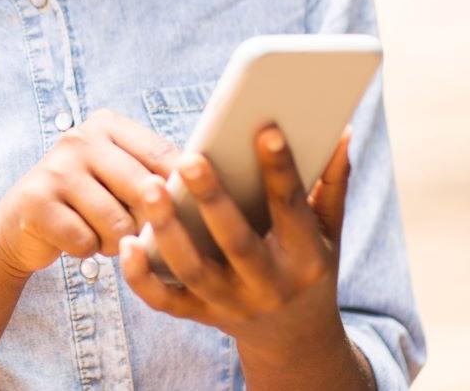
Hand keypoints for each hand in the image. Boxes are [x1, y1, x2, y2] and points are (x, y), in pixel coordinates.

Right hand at [0, 109, 179, 281]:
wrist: (20, 226)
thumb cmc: (86, 204)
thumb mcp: (119, 180)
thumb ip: (155, 177)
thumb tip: (209, 190)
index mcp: (107, 125)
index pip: (162, 154)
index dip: (182, 189)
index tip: (193, 211)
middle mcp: (78, 138)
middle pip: (144, 190)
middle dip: (147, 222)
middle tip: (136, 230)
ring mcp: (54, 168)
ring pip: (117, 223)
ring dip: (115, 241)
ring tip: (100, 233)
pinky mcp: (36, 201)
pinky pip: (85, 241)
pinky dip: (87, 250)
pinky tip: (75, 239)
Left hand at [117, 123, 354, 357]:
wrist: (297, 339)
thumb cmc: (310, 269)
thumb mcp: (331, 232)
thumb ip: (332, 183)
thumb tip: (343, 131)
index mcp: (305, 258)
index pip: (291, 209)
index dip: (281, 169)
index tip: (266, 130)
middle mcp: (268, 285)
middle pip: (236, 242)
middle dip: (212, 199)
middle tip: (189, 159)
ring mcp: (232, 304)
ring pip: (194, 270)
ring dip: (168, 230)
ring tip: (150, 188)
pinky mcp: (201, 315)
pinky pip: (165, 301)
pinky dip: (141, 277)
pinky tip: (126, 243)